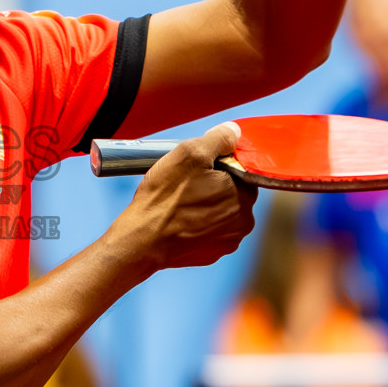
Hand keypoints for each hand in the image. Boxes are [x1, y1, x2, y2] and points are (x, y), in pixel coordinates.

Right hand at [107, 121, 257, 270]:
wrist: (143, 240)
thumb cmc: (164, 197)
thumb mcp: (190, 153)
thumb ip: (219, 138)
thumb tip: (234, 132)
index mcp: (245, 194)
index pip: (240, 170)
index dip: (218, 164)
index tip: (196, 167)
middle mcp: (244, 221)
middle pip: (232, 193)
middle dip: (212, 186)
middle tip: (184, 184)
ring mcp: (228, 241)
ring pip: (220, 213)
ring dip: (204, 206)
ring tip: (179, 203)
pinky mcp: (211, 254)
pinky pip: (208, 232)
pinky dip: (196, 225)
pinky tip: (178, 221)